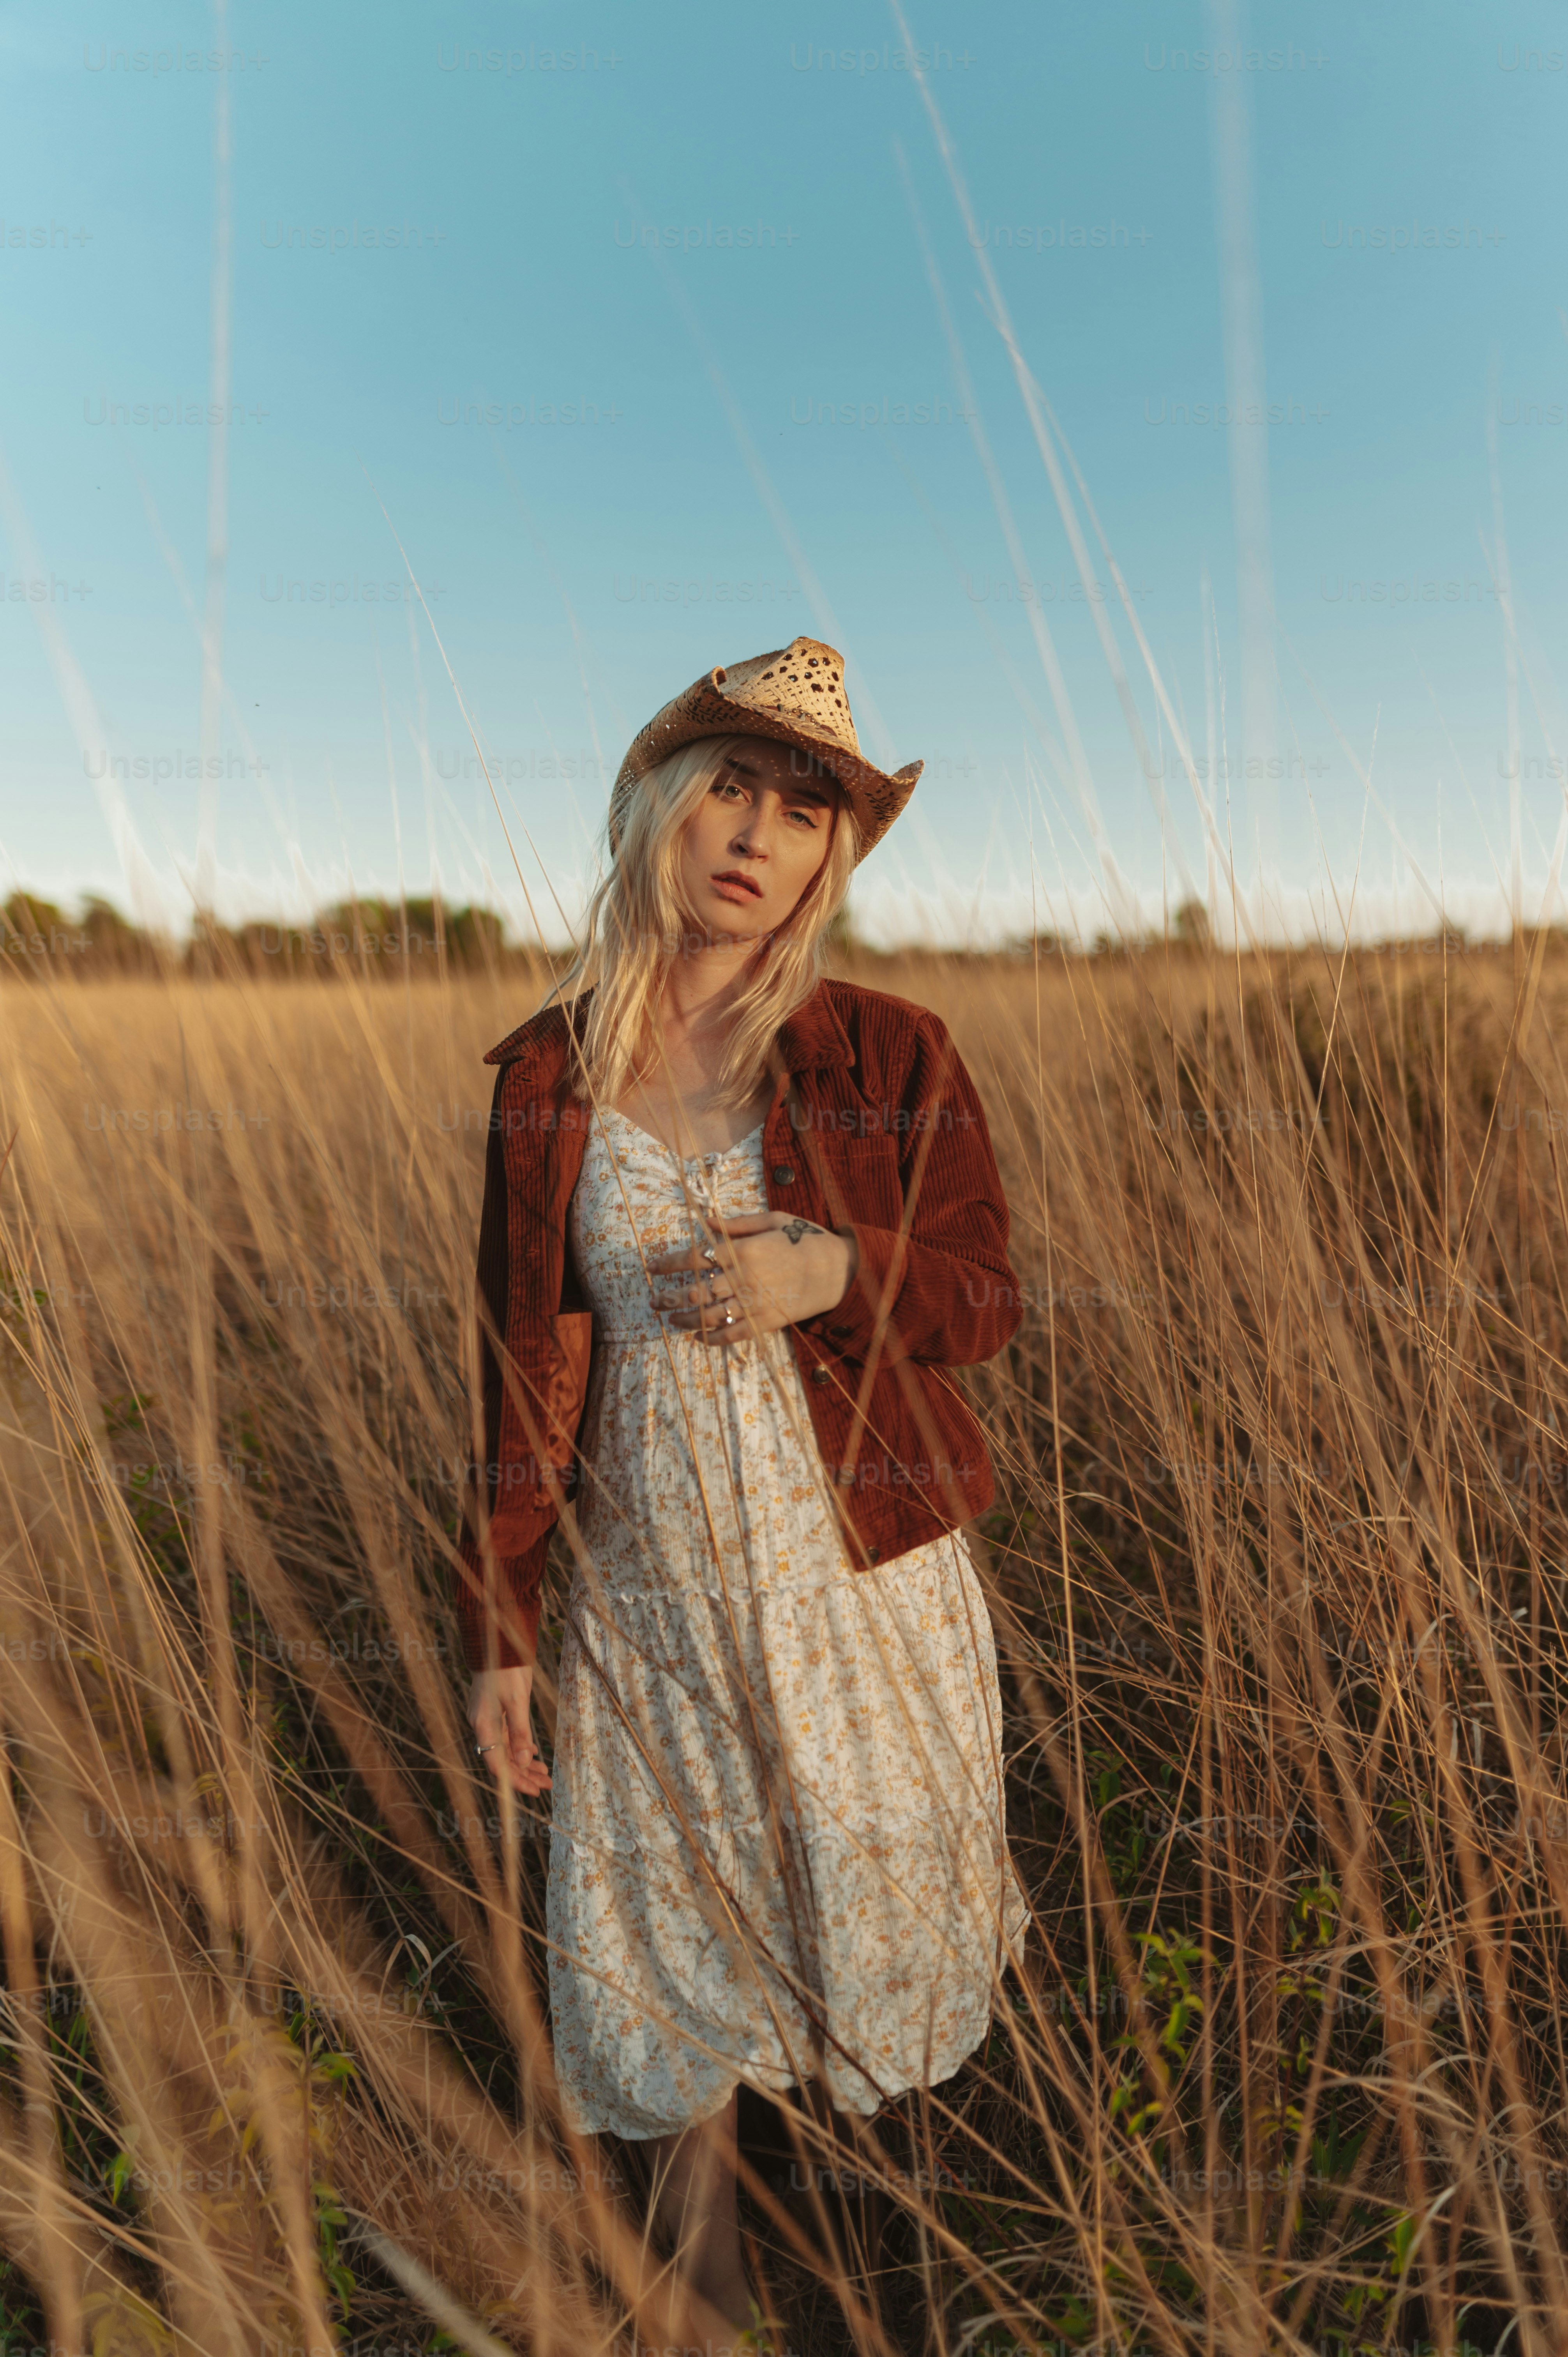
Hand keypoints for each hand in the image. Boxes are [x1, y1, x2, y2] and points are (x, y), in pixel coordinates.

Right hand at [467, 1664, 551, 1796]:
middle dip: (523, 1775)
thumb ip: (520, 1731)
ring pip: (506, 1750)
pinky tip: (534, 1755)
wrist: (499, 1642)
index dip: (514, 1780)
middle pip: (502, 1760)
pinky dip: (521, 1747)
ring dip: (524, 1764)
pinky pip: (507, 1737)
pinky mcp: (496, 1711)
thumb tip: (524, 1761)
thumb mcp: (517, 1700)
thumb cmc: (507, 1669)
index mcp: (483, 1725)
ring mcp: (488, 1719)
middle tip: (545, 1786)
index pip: (497, 1764)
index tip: (533, 1791)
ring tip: (545, 1775)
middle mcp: (483, 1725)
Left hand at [648, 1211, 858, 1346]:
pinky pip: (733, 1335)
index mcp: (743, 1251)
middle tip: (653, 1301)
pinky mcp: (766, 1321)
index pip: (694, 1258)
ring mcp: (755, 1303)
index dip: (668, 1264)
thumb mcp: (772, 1220)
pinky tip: (699, 1338)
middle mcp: (744, 1279)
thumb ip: (736, 1224)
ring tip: (670, 1319)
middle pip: (696, 1291)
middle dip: (668, 1297)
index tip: (651, 1267)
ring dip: (685, 1319)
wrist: (838, 1269)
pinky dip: (712, 1339)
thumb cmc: (804, 1239)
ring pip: (710, 1315)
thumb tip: (706, 1221)